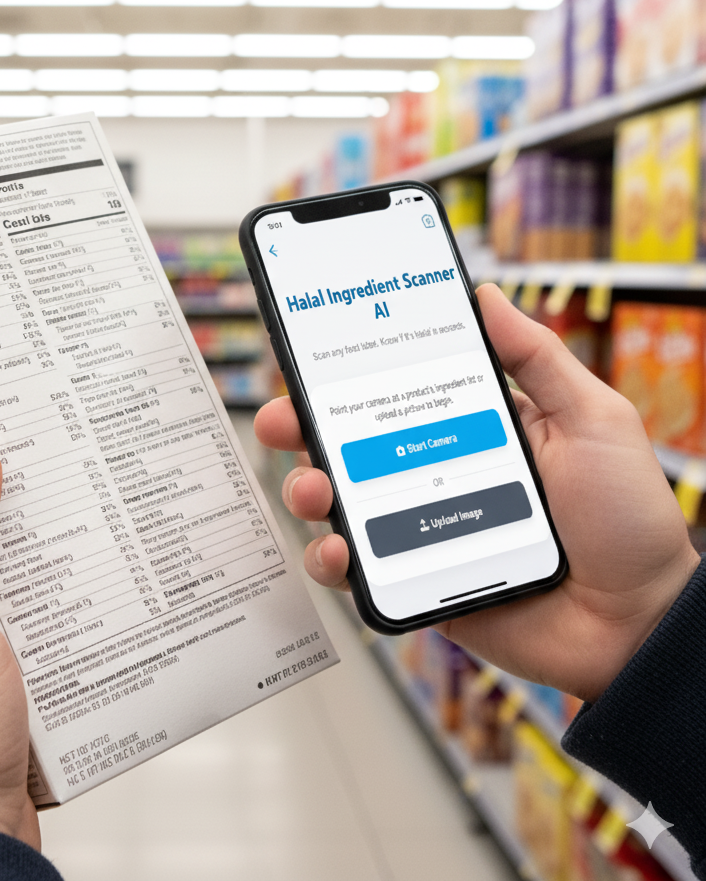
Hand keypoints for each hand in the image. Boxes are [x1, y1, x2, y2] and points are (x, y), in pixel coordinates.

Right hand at [255, 284, 700, 702]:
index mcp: (469, 428)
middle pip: (350, 444)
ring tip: (313, 489)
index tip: (312, 356)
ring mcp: (420, 530)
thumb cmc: (627, 519)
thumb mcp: (592, 419)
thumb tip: (487, 296)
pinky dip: (330, 559)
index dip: (348, 374)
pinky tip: (337, 550)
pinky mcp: (414, 581)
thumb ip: (537, 359)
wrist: (638, 624)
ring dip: (307, 490)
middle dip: (301, 427)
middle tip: (281, 419)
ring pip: (341, 503)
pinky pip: (358, 570)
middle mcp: (434, 474)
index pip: (396, 391)